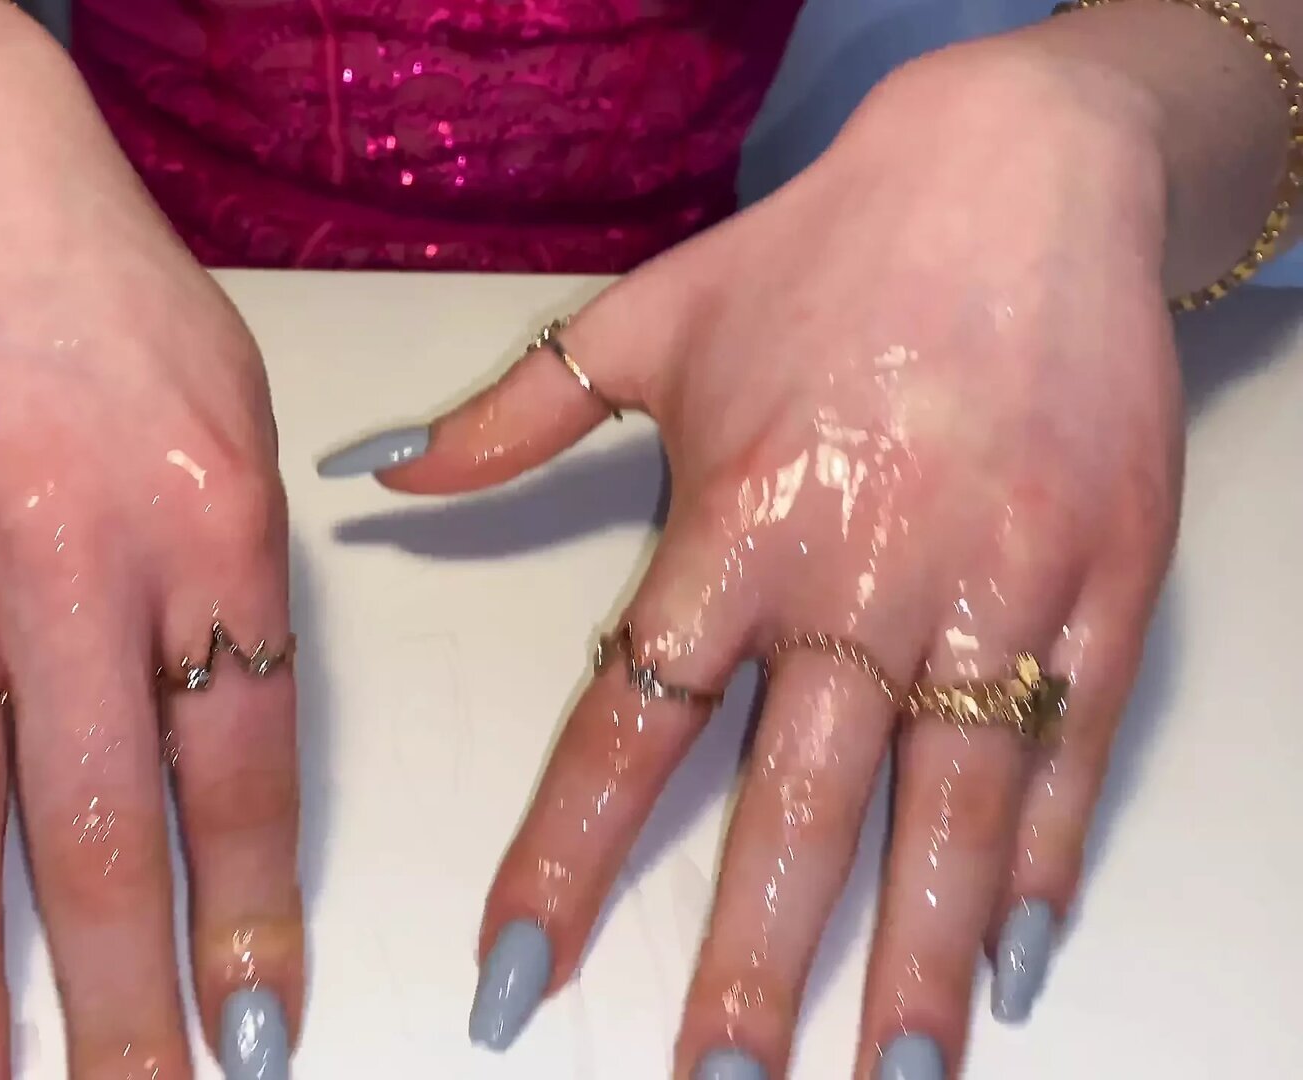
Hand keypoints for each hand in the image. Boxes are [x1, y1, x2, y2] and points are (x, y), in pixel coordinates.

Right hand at [0, 5, 302, 1076]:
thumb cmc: (101, 295)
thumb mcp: (231, 420)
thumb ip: (231, 596)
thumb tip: (212, 782)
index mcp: (208, 518)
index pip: (239, 766)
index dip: (250, 915)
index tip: (259, 1025)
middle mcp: (69, 552)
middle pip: (98, 822)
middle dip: (120, 996)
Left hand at [348, 45, 1179, 1076]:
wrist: (1019, 171)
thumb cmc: (823, 252)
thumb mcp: (644, 321)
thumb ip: (507, 418)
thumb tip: (381, 473)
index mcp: (733, 523)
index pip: (630, 728)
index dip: (567, 861)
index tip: (515, 975)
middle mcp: (860, 572)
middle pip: (796, 800)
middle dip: (758, 958)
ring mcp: (992, 583)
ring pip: (949, 801)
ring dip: (917, 954)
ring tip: (891, 1075)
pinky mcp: (1102, 579)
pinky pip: (1072, 743)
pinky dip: (1045, 853)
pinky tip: (1020, 953)